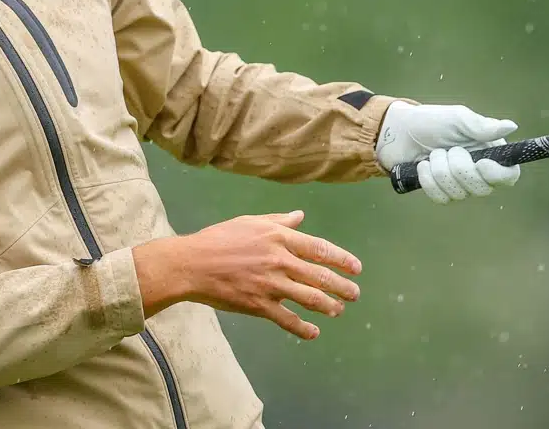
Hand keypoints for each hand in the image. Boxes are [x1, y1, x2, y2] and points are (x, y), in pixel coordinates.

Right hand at [132, 211, 360, 339]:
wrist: (192, 264)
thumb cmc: (219, 239)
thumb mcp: (249, 222)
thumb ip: (278, 221)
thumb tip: (300, 216)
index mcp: (278, 237)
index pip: (319, 248)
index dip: (341, 259)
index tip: (356, 268)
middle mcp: (280, 260)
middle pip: (320, 276)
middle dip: (342, 287)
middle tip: (354, 294)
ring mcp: (271, 284)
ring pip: (309, 298)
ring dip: (329, 306)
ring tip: (338, 310)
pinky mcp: (259, 305)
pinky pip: (287, 319)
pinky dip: (303, 328)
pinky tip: (313, 332)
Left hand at [375, 100, 521, 203]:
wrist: (399, 132)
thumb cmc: (431, 121)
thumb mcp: (457, 118)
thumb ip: (482, 126)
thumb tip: (511, 126)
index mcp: (489, 152)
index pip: (508, 175)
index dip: (498, 175)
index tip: (480, 163)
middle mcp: (479, 172)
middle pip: (483, 189)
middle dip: (459, 168)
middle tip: (447, 149)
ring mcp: (460, 184)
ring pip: (459, 194)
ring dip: (441, 171)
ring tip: (433, 153)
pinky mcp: (442, 192)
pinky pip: (441, 198)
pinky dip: (429, 181)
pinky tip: (423, 165)